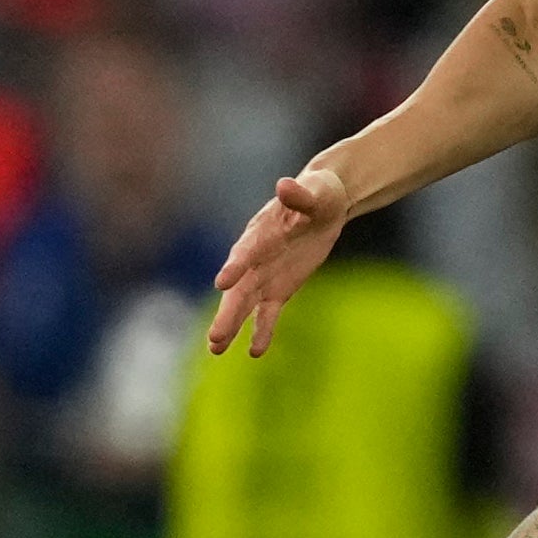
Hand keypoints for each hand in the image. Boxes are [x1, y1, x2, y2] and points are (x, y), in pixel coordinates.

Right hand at [207, 160, 353, 355]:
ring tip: (215, 349)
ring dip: (232, 326)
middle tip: (214, 337)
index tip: (222, 283)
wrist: (322, 204)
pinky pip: (268, 313)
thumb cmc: (318, 194)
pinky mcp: (278, 289)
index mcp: (261, 232)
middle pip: (239, 289)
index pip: (246, 252)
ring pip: (246, 305)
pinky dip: (262, 331)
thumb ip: (299, 195)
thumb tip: (285, 185)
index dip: (235, 266)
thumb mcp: (315, 193)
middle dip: (228, 313)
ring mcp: (265, 275)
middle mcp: (256, 257)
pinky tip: (254, 352)